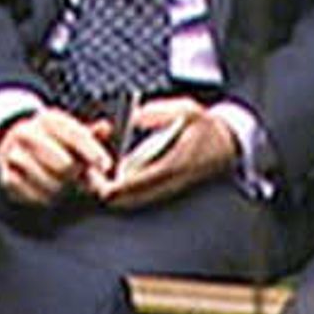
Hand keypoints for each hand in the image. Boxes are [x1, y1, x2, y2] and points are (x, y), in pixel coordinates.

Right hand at [0, 105, 113, 206]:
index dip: (93, 152)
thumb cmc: (52, 142)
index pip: (76, 135)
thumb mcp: (70, 132)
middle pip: (63, 163)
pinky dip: (42, 197)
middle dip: (79, 177)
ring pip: (47, 180)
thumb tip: (106, 127)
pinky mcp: (6, 174)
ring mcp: (14, 153)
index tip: (106, 166)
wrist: (12, 144)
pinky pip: (29, 192)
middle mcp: (29, 133)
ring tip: (69, 192)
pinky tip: (50, 198)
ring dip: (62, 190)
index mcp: (49, 120)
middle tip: (89, 187)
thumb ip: (90, 133)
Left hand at [94, 97, 235, 209]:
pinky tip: (108, 182)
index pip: (138, 183)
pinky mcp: (164, 191)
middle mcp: (168, 183)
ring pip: (131, 202)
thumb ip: (160, 113)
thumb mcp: (188, 111)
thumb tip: (135, 116)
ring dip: (111, 194)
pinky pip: (137, 198)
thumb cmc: (207, 128)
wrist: (227, 146)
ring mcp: (166, 189)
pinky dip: (120, 193)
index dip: (114, 186)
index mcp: (173, 165)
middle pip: (129, 199)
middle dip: (105, 192)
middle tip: (86, 179)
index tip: (96, 182)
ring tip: (92, 180)